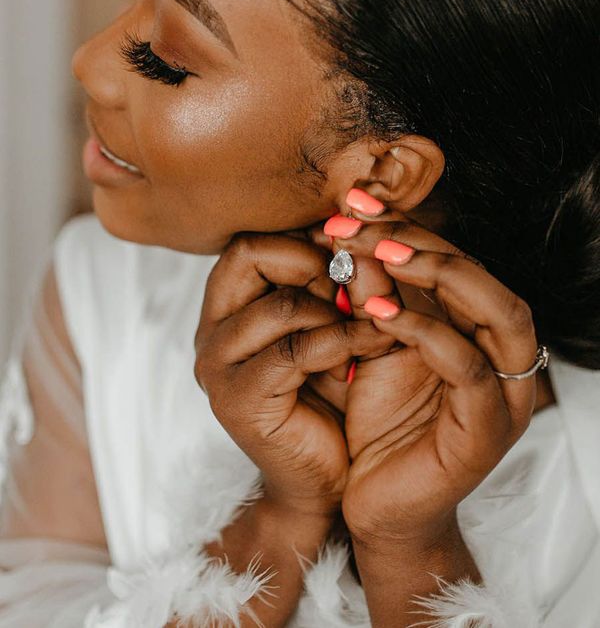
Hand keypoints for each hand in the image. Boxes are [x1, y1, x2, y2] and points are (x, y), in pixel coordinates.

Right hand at [193, 231, 394, 520]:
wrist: (323, 480)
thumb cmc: (331, 395)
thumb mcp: (331, 324)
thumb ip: (336, 280)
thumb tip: (358, 223)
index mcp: (227, 308)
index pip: (250, 242)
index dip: (303, 241)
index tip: (351, 256)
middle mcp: (210, 331)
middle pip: (248, 255)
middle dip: (311, 263)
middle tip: (354, 287)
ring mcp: (218, 366)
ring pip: (280, 306)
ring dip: (337, 310)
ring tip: (375, 323)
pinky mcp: (238, 400)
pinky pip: (296, 351)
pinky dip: (344, 340)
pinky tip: (376, 342)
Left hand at [307, 211, 539, 549]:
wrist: (376, 508)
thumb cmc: (378, 425)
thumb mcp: (372, 347)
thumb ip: (372, 296)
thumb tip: (351, 234)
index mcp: (479, 336)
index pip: (460, 264)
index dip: (410, 227)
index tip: (357, 202)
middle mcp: (504, 360)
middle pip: (485, 278)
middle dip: (422, 240)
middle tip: (363, 220)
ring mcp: (505, 396)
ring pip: (499, 313)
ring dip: (435, 273)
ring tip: (375, 251)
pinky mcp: (487, 432)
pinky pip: (468, 368)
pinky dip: (425, 332)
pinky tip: (376, 314)